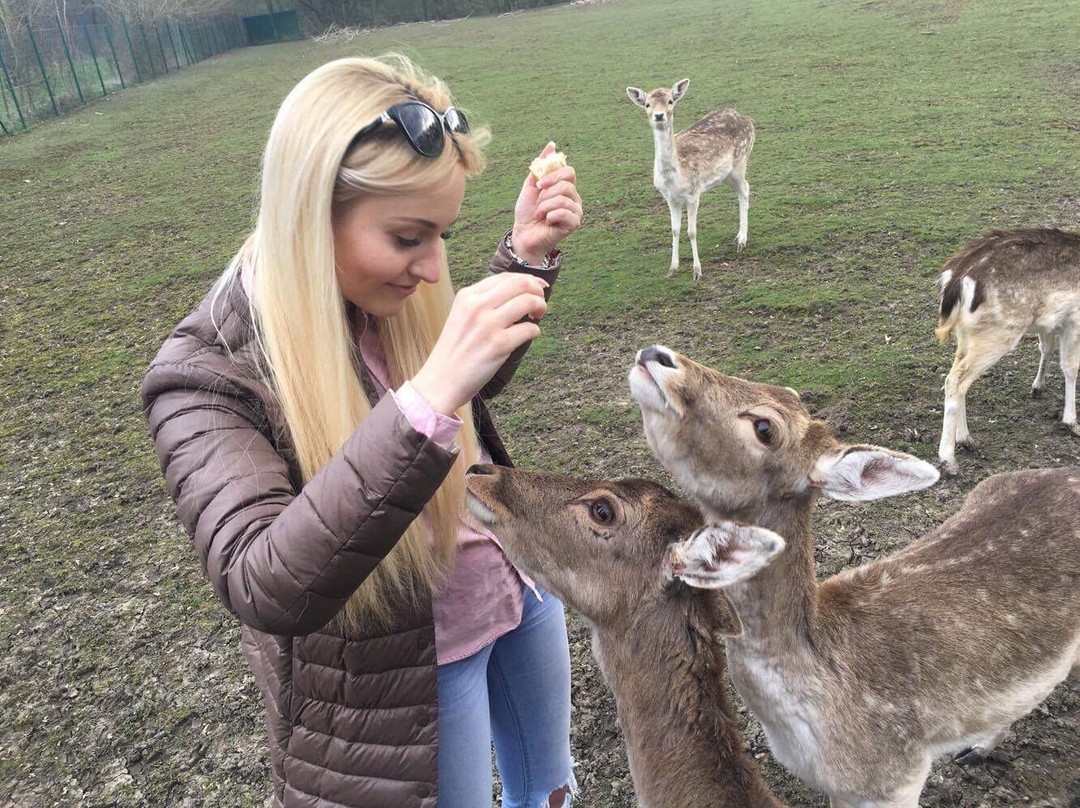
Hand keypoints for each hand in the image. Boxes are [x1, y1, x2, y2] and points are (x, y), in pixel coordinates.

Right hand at [411, 273, 548, 414]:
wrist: (440, 381)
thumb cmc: (454, 352)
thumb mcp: (461, 317)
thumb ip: (483, 303)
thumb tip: (516, 294)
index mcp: (467, 296)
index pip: (506, 277)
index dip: (528, 280)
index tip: (537, 288)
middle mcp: (478, 306)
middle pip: (521, 284)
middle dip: (538, 291)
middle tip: (540, 304)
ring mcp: (488, 324)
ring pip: (529, 301)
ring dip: (541, 307)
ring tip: (538, 317)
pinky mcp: (499, 344)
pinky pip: (530, 329)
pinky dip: (535, 331)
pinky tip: (530, 335)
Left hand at [511, 142, 582, 265]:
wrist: (523, 233)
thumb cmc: (527, 211)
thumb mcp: (531, 185)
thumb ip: (542, 166)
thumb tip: (552, 145)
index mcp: (566, 187)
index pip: (569, 172)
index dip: (553, 175)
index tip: (539, 184)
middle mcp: (574, 198)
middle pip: (567, 185)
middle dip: (546, 194)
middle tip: (538, 204)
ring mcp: (576, 211)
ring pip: (564, 199)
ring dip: (545, 206)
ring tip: (539, 215)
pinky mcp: (574, 224)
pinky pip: (564, 213)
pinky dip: (550, 216)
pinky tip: (547, 222)